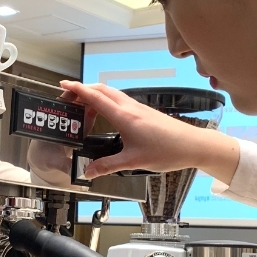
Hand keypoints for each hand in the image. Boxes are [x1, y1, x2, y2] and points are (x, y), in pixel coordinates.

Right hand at [58, 81, 240, 182]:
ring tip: (83, 103)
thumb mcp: (134, 161)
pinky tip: (106, 110)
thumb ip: (108, 165)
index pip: (95, 98)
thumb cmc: (167, 150)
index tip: (64, 85)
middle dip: (83, 89)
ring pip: (112, 93)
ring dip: (96, 93)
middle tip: (69, 96)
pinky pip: (121, 99)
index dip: (78, 90)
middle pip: (102, 90)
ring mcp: (138, 108)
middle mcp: (130, 107)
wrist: (193, 145)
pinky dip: (107, 99)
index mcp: (124, 116)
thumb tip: (89, 171)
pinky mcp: (145, 112)